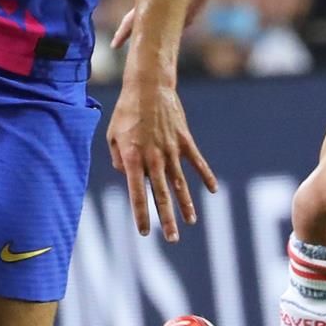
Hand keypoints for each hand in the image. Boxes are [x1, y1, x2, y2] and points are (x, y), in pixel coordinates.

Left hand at [106, 67, 218, 241]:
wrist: (148, 87)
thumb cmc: (126, 111)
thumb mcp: (112, 136)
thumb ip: (117, 159)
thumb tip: (128, 175)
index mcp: (132, 158)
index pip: (137, 194)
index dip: (141, 214)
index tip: (144, 232)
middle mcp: (153, 158)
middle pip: (161, 195)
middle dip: (166, 219)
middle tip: (171, 239)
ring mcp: (171, 150)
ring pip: (180, 183)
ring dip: (185, 204)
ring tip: (190, 222)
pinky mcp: (185, 141)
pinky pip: (197, 162)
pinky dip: (206, 176)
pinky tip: (213, 191)